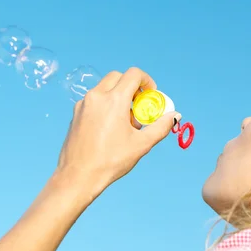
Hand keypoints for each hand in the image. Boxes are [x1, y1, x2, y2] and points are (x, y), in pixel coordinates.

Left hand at [55, 67, 180, 198]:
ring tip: (125, 120)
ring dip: (118, 95)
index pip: (133, 74)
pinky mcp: (75, 113)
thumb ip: (160, 127)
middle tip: (139, 105)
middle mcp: (96, 96)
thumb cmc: (110, 161)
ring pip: (104, 88)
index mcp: (114, 100)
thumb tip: (174, 116)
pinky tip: (109, 127)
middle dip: (131, 86)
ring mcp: (83, 104)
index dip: (147, 81)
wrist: (78, 175)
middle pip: (117, 77)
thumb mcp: (141, 145)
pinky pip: (94, 100)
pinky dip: (105, 104)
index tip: (150, 95)